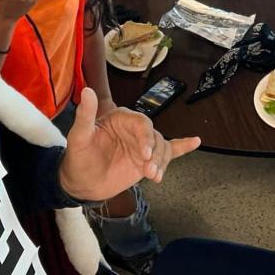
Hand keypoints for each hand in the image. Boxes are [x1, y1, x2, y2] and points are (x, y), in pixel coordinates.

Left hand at [59, 88, 200, 200]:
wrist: (81, 183)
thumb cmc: (78, 158)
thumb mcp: (79, 137)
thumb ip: (86, 115)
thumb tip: (87, 91)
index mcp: (121, 118)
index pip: (141, 124)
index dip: (146, 138)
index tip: (145, 155)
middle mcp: (134, 129)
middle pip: (155, 137)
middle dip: (156, 154)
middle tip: (150, 172)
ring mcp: (143, 144)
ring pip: (162, 148)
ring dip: (162, 162)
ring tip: (154, 177)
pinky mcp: (147, 158)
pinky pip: (169, 150)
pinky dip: (183, 146)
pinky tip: (196, 141)